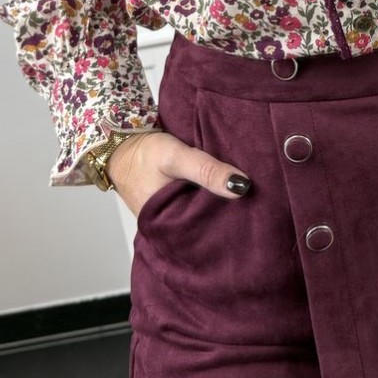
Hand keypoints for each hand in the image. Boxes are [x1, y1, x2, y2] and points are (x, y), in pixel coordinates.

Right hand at [106, 129, 251, 218]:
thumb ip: (206, 170)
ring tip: (248, 197)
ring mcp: (170, 216)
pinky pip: (195, 204)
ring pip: (202, 215)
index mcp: (167, 226)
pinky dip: (208, 197)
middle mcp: (169, 226)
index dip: (232, 223)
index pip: (208, 233)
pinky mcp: (172, 204)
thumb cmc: (142, 153)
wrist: (118, 143)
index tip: (257, 211)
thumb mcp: (176, 158)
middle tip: (258, 203)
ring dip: (220, 205)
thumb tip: (242, 186)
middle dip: (229, 215)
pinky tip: (225, 189)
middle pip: (207, 226)